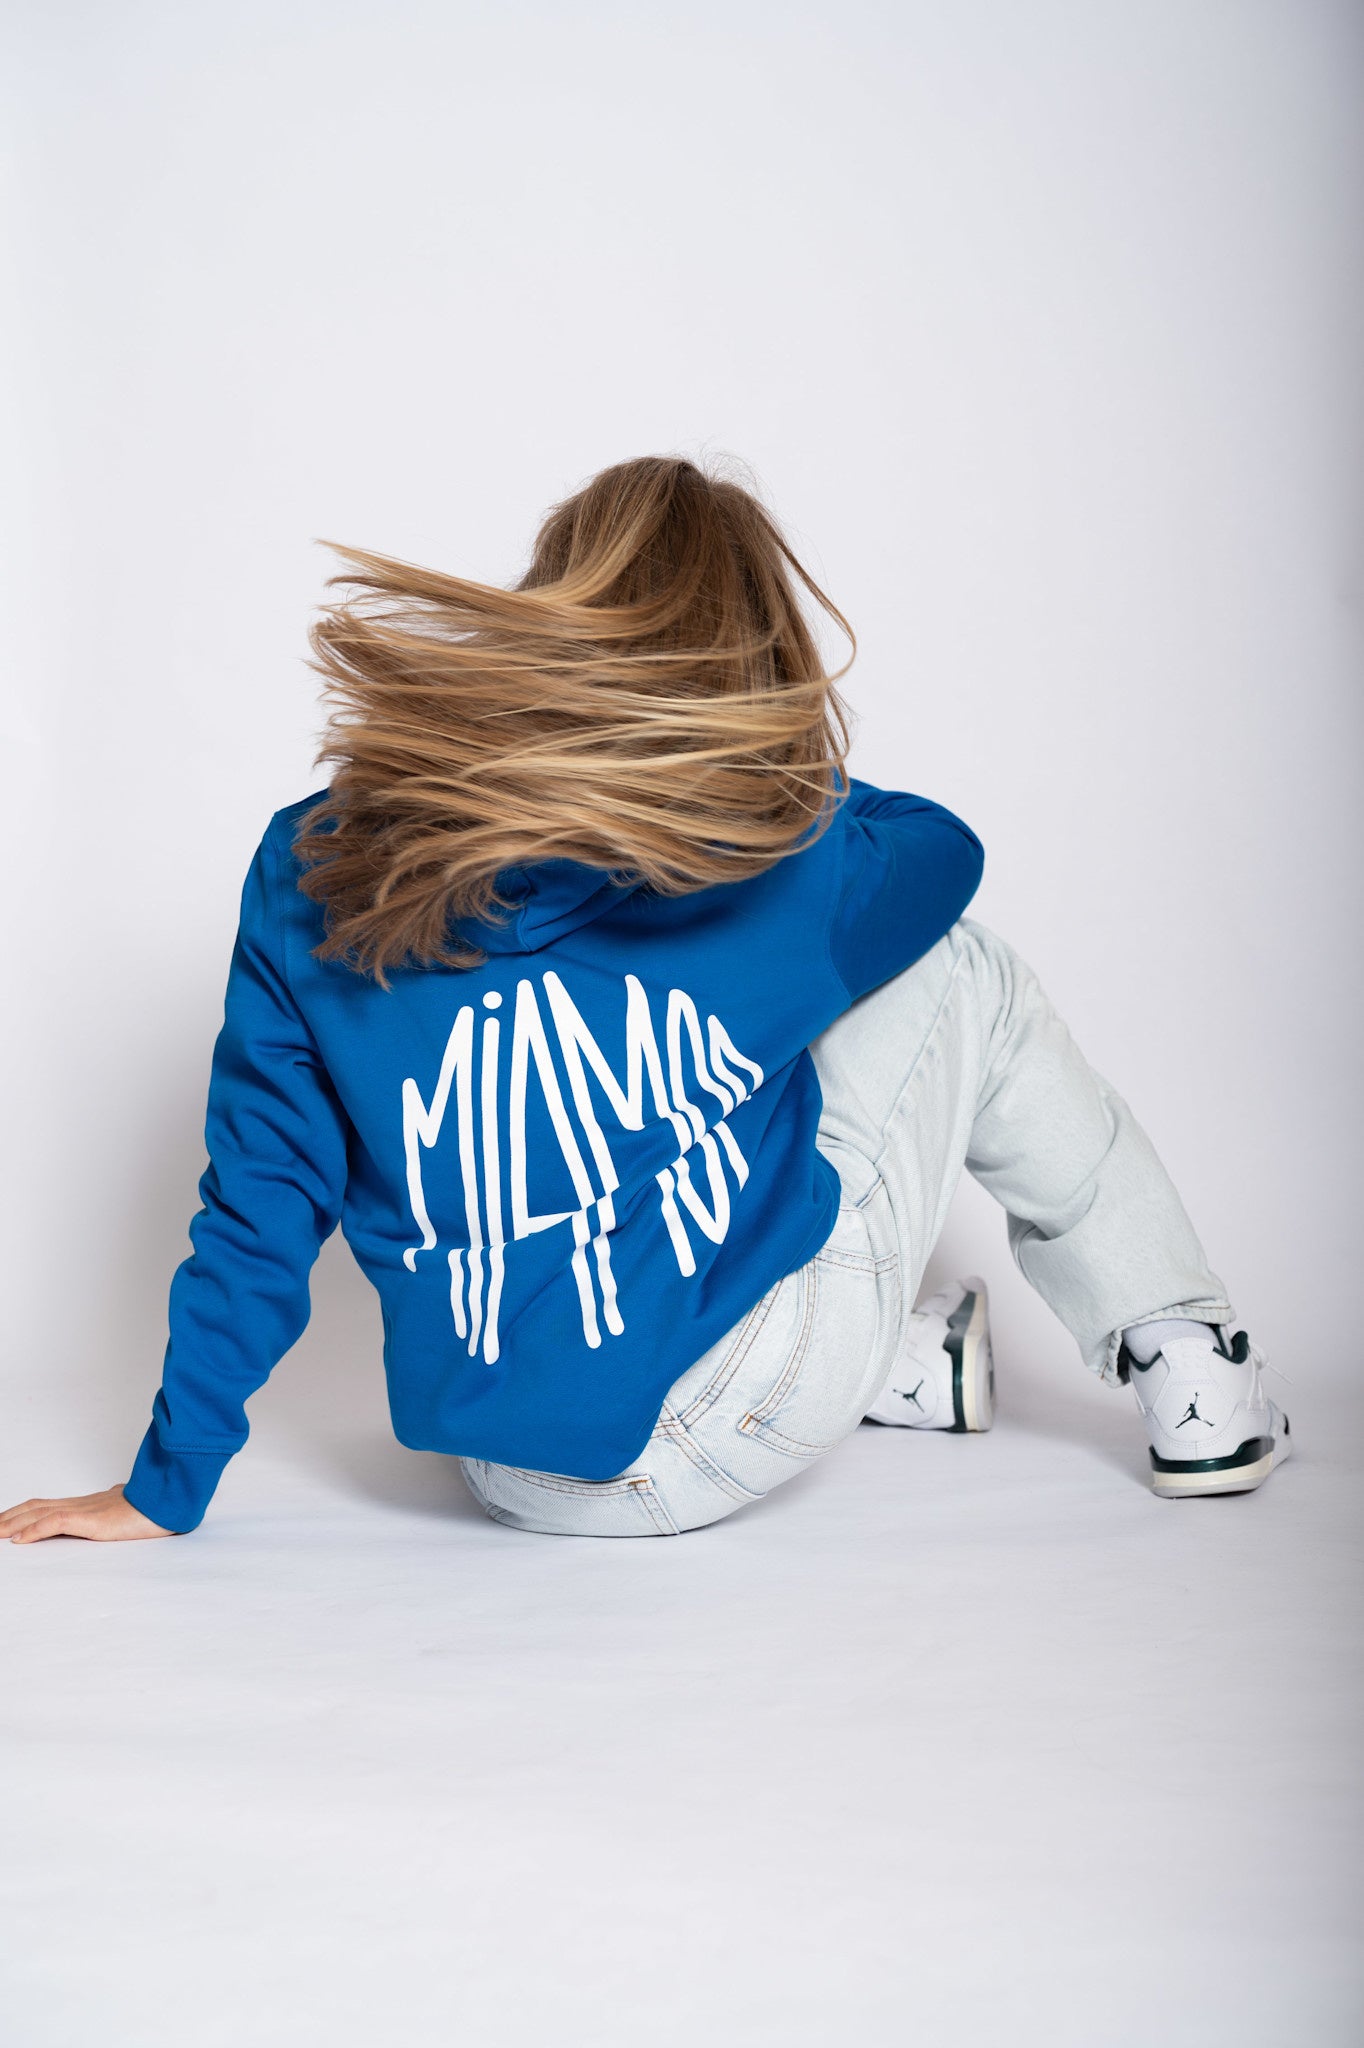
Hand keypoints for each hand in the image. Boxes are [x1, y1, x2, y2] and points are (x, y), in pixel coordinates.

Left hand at [0, 1484, 173, 1543]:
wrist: (169, 1504)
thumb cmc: (153, 1509)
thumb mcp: (126, 1513)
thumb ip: (113, 1513)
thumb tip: (112, 1511)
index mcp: (87, 1505)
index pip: (45, 1505)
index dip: (22, 1512)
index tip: (5, 1522)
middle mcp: (81, 1504)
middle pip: (34, 1506)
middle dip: (8, 1517)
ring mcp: (84, 1510)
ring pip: (38, 1512)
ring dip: (11, 1524)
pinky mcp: (91, 1520)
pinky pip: (55, 1522)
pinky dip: (33, 1531)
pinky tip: (18, 1541)